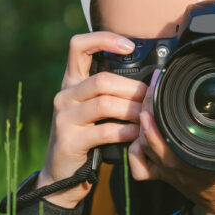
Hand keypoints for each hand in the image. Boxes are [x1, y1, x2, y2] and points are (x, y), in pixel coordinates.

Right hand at [37, 32, 147, 207]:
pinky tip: (136, 134)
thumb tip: (149, 79)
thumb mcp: (92, 110)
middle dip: (132, 88)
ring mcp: (63, 118)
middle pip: (101, 80)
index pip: (78, 46)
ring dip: (132, 110)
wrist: (62, 174)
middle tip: (152, 97)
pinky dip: (125, 132)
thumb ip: (109, 92)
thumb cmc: (86, 137)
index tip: (129, 46)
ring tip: (148, 116)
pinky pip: (103, 131)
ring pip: (104, 104)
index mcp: (71, 82)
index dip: (103, 39)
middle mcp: (63, 95)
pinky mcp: (69, 141)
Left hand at [128, 70, 214, 214]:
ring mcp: (166, 170)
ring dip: (141, 122)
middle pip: (146, 131)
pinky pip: (138, 163)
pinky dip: (135, 147)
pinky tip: (143, 131)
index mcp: (194, 159)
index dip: (156, 105)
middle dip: (147, 104)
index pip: (163, 129)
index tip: (162, 82)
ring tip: (150, 98)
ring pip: (140, 144)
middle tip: (155, 83)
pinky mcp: (162, 173)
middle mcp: (175, 164)